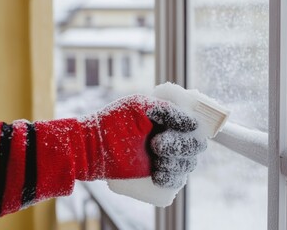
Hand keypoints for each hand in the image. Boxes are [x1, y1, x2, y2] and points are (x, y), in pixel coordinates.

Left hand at [80, 95, 206, 186]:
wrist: (92, 147)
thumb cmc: (114, 122)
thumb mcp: (139, 106)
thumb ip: (167, 110)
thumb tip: (193, 124)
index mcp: (169, 120)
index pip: (195, 126)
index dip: (192, 130)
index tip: (175, 131)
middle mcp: (172, 138)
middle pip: (195, 146)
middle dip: (181, 147)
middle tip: (156, 146)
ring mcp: (166, 157)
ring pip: (188, 164)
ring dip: (176, 163)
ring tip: (156, 161)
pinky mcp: (158, 174)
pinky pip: (177, 180)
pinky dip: (172, 178)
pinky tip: (158, 175)